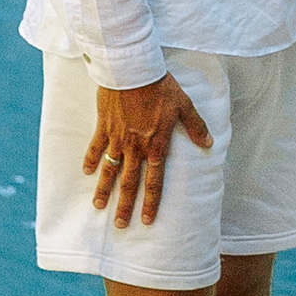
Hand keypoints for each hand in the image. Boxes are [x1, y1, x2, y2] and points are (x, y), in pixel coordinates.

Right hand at [85, 75, 212, 225]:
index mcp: (155, 145)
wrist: (133, 71)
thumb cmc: (161, 87)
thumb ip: (196, 127)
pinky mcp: (104, 127)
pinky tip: (86, 172)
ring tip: (98, 206)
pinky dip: (90, 159)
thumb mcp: (184, 105)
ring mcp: (117, 139)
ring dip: (104, 189)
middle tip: (120, 225)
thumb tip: (209, 143)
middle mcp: (135, 147)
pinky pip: (95, 147)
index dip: (151, 202)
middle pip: (129, 182)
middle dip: (125, 205)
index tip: (147, 220)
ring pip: (109, 170)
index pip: (154, 181)